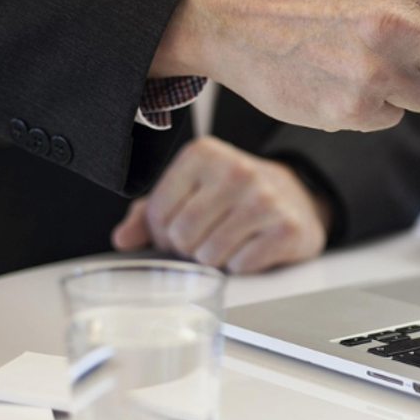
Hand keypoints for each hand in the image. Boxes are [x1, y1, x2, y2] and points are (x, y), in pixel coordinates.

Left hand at [111, 136, 330, 273]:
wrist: (297, 197)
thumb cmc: (234, 196)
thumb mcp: (190, 191)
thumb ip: (149, 212)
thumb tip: (122, 239)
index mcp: (203, 154)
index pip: (157, 213)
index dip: (163, 232)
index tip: (181, 227)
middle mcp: (235, 170)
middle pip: (182, 236)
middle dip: (189, 248)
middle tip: (206, 238)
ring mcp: (265, 199)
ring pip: (209, 255)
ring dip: (214, 259)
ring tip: (229, 241)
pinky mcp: (287, 228)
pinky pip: (241, 265)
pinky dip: (241, 265)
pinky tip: (252, 246)